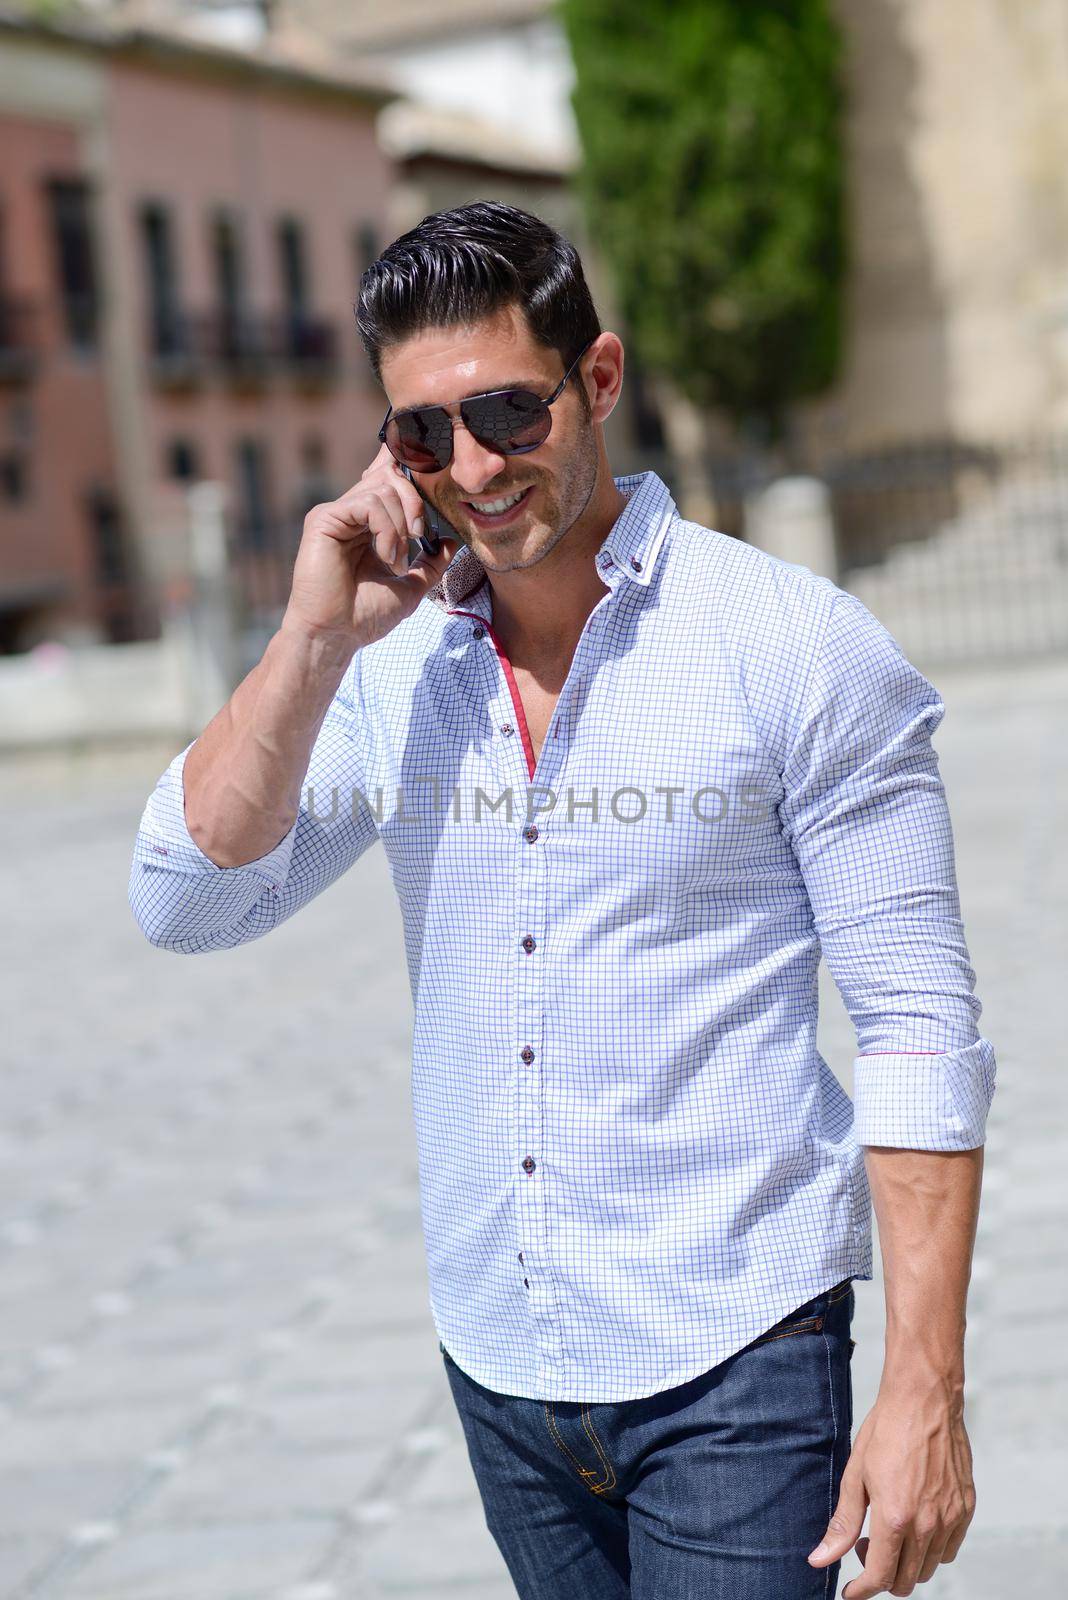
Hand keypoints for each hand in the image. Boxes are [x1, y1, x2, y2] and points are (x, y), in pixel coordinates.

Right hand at [283, 443, 459, 650]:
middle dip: (415, 502)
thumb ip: (430, 564)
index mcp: (367, 525)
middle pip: (390, 477)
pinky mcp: (323, 519)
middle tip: (419, 536)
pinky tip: (386, 556)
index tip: (431, 483)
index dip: (409, 473)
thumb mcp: (411, 587)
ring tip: (396, 560)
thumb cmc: (365, 616)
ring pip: (383, 488)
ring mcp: (336, 514)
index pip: (388, 482)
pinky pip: (368, 503)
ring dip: (402, 525)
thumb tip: (450, 543)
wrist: (337, 635)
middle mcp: (350, 515)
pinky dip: (387, 529)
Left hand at [807, 1385, 975, 1595]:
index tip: (851, 1592)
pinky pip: (949, 1549)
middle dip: (882, 1575)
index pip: (880, 1577)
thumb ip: (842, 1524)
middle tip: (866, 1545)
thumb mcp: (855, 1475)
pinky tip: (915, 1523)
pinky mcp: (967, 1508)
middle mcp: (927, 1525)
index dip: (861, 1590)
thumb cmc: (886, 1431)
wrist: (924, 1400)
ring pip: (928, 1568)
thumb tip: (820, 1559)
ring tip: (890, 1530)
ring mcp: (951, 1519)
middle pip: (906, 1581)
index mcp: (895, 1518)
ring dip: (906, 1562)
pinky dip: (931, 1549)